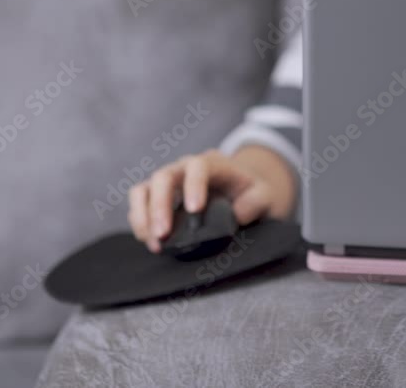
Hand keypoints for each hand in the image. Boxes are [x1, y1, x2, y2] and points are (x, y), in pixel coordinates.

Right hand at [127, 146, 295, 252]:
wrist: (241, 188)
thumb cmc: (251, 191)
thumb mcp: (265, 194)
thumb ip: (256, 201)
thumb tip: (238, 214)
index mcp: (212, 163)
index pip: (198, 166)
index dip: (193, 185)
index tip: (194, 210)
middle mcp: (185, 167)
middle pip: (163, 176)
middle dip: (159, 206)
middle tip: (163, 235)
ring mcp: (169, 181)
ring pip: (144, 188)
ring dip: (143, 215)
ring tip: (153, 242)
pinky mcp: (158, 196)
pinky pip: (140, 203)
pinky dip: (140, 221)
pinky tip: (149, 241)